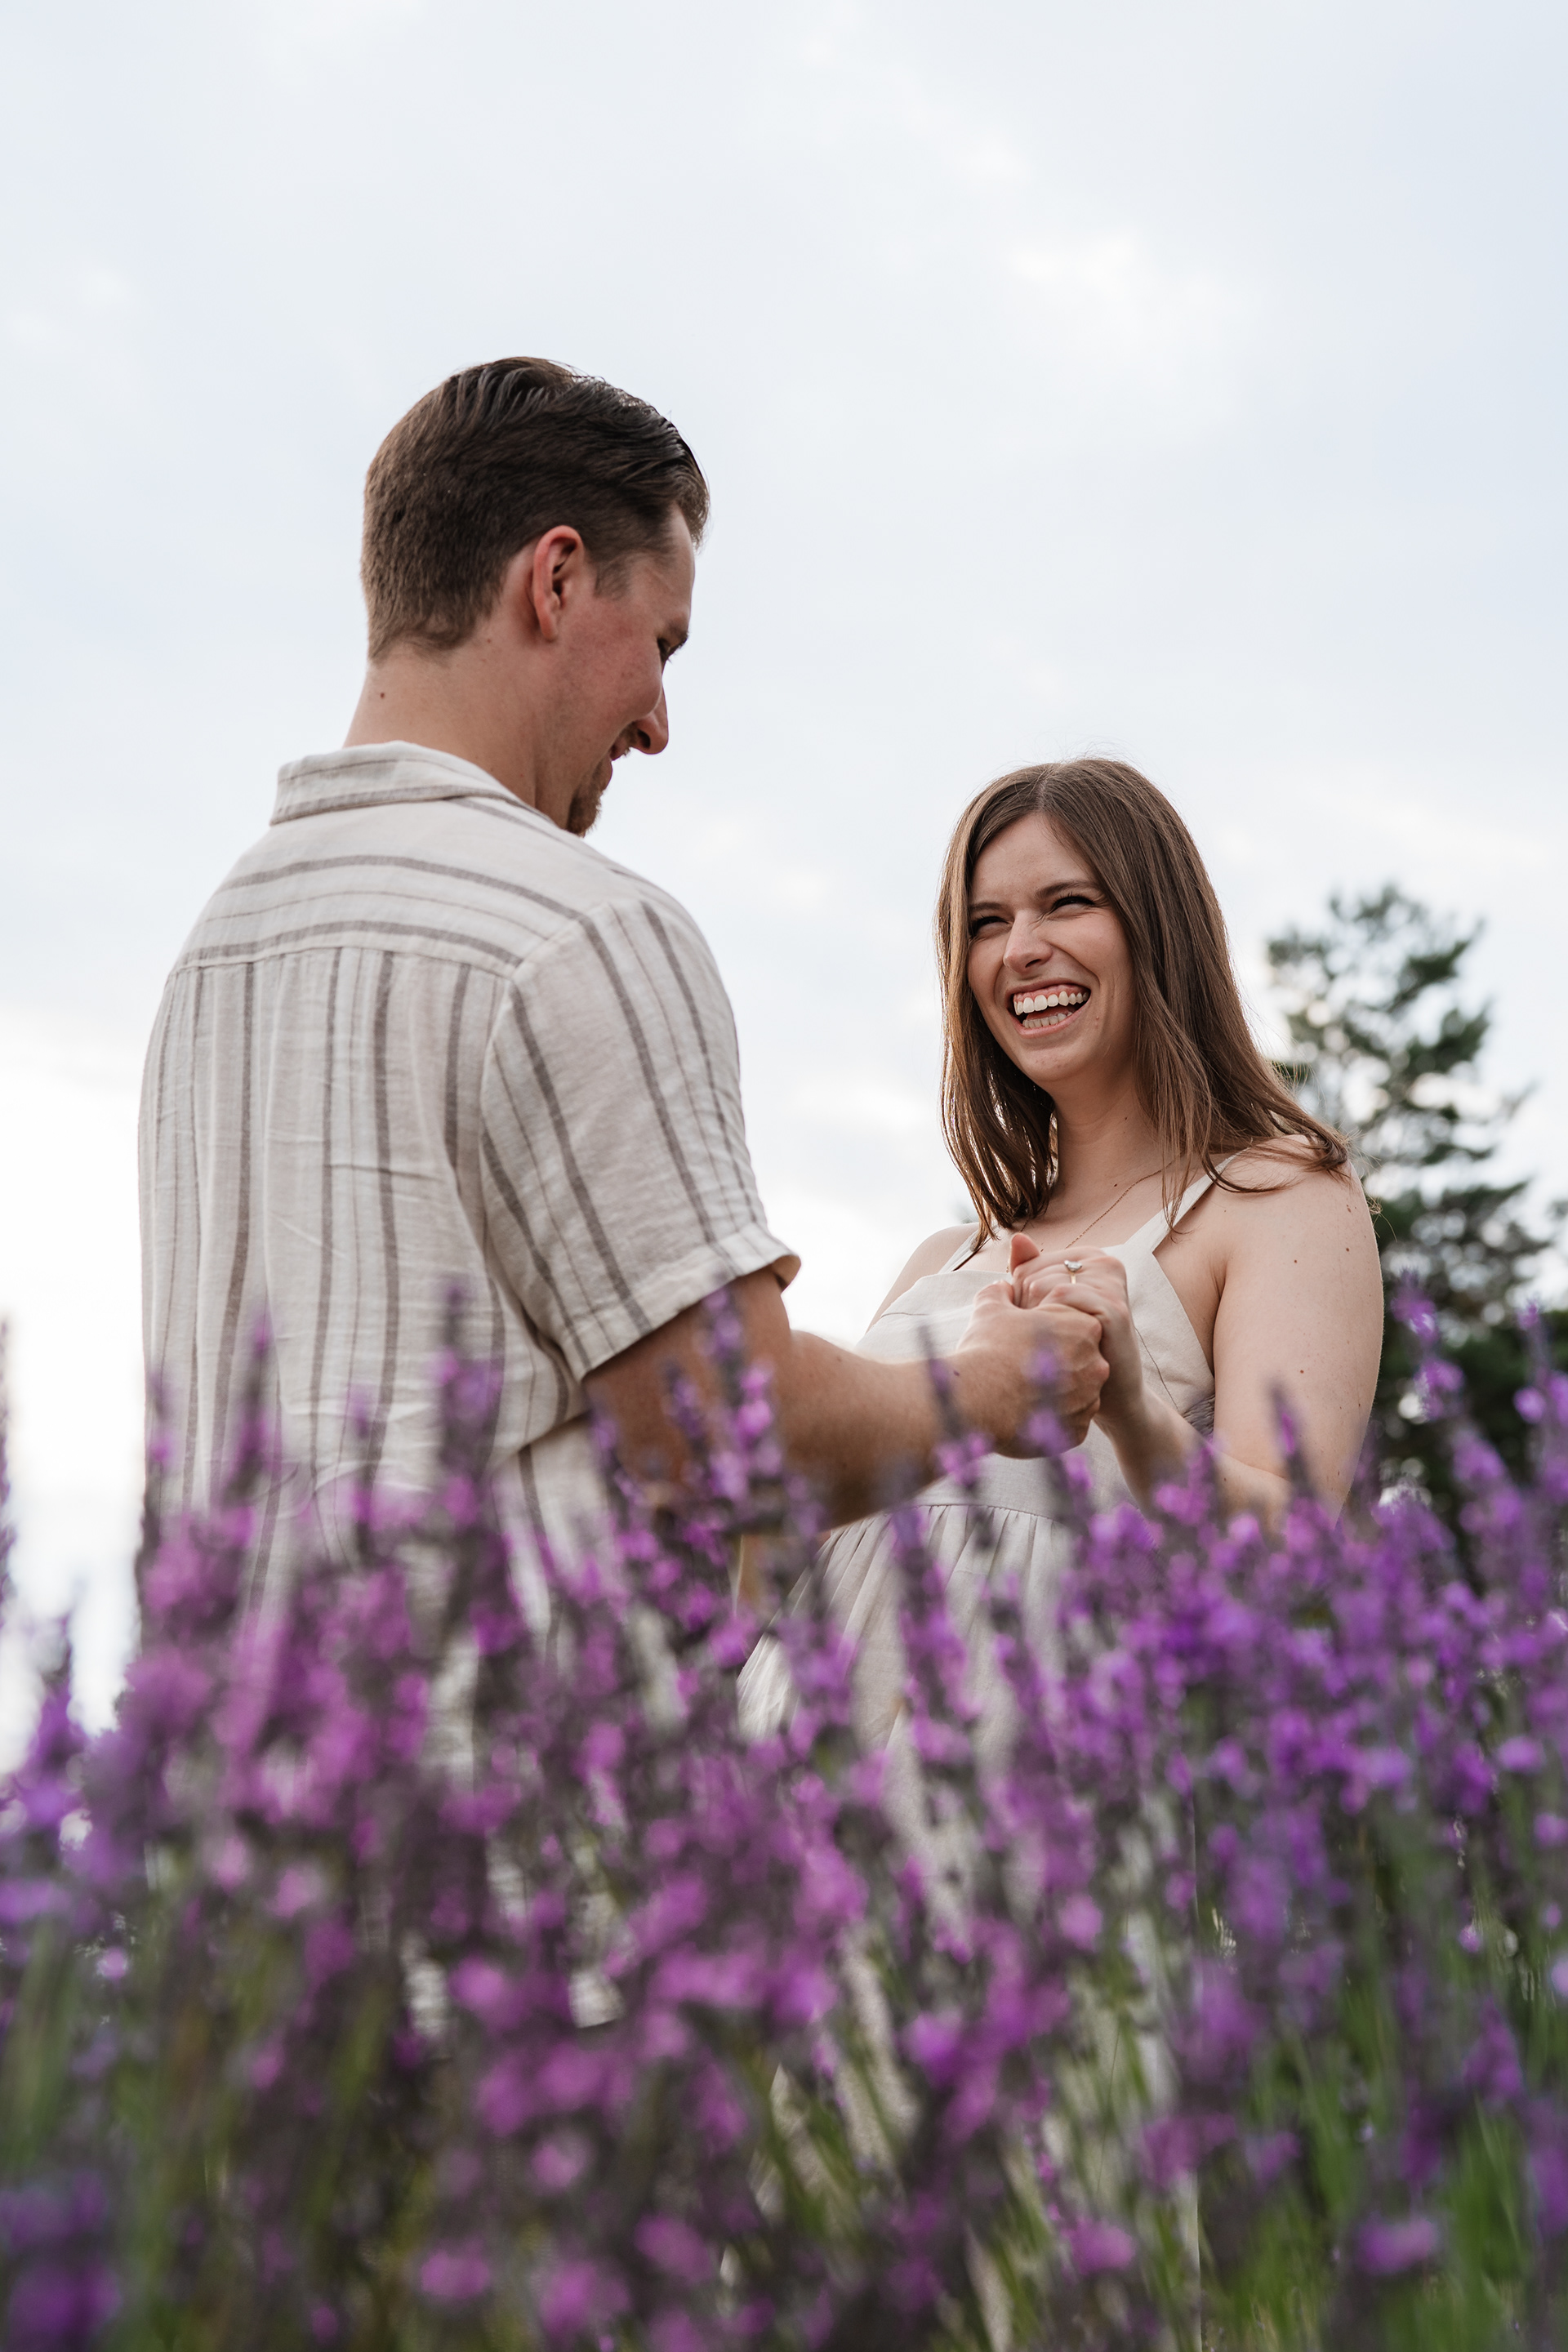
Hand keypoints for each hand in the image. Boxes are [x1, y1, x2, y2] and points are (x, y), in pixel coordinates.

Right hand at [950, 1272, 1108, 1451]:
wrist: (976, 1398)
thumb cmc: (987, 1349)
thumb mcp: (991, 1309)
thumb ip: (1000, 1293)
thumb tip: (1001, 1287)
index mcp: (1084, 1328)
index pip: (1077, 1326)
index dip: (1050, 1333)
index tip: (1028, 1339)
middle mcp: (1095, 1364)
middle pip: (1080, 1361)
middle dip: (1057, 1363)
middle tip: (1023, 1365)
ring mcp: (1088, 1401)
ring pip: (1076, 1393)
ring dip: (1056, 1392)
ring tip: (1021, 1391)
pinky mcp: (1078, 1431)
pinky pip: (1069, 1423)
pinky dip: (1052, 1419)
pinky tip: (1026, 1413)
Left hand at [1006, 1238, 1147, 1439]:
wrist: (1110, 1395)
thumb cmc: (1074, 1350)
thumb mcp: (1049, 1308)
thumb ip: (1031, 1272)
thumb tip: (1017, 1238)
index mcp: (1090, 1257)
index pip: (1027, 1268)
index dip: (1021, 1303)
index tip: (1043, 1329)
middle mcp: (1105, 1263)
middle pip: (1033, 1276)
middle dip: (1028, 1314)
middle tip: (1050, 1343)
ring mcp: (1112, 1284)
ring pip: (1042, 1287)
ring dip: (1038, 1323)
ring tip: (1056, 1347)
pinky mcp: (1114, 1309)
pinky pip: (1060, 1298)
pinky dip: (1051, 1326)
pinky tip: (1063, 1348)